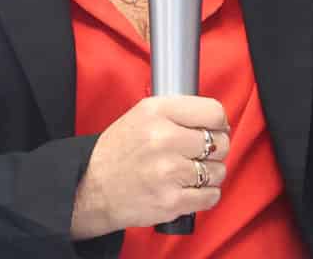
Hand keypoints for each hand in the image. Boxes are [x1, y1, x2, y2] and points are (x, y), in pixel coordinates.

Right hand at [69, 94, 229, 238]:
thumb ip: (177, 112)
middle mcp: (163, 138)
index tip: (214, 129)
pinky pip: (211, 196)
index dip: (219, 122)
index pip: (213, 111)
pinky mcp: (172, 201)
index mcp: (156, 111)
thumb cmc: (119, 151)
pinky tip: (188, 189)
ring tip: (190, 173)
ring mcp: (168, 171)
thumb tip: (217, 121)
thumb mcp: (141, 115)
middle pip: (220, 143)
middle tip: (199, 154)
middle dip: (215, 150)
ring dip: (210, 174)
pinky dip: (205, 195)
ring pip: (218, 171)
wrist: (92, 188)